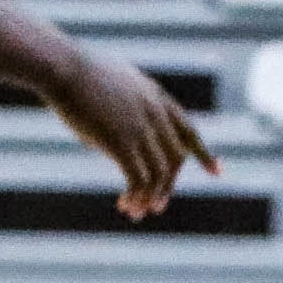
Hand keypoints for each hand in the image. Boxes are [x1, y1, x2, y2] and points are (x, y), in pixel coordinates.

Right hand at [61, 49, 213, 219]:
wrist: (65, 69)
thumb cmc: (80, 76)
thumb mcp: (116, 85)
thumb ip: (130, 107)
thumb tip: (126, 130)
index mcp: (156, 98)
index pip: (188, 131)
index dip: (203, 153)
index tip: (217, 172)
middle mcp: (156, 113)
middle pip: (177, 157)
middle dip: (168, 186)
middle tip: (156, 207)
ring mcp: (141, 127)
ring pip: (161, 173)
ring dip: (151, 197)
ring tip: (136, 213)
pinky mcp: (121, 142)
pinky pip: (139, 178)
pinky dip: (136, 196)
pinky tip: (124, 204)